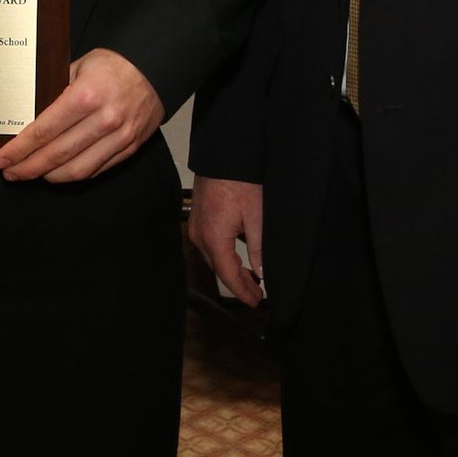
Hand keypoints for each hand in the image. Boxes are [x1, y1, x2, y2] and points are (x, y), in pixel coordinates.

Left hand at [0, 48, 162, 182]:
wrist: (155, 69)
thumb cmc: (113, 65)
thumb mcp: (78, 66)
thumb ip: (54, 90)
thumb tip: (25, 114)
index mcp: (86, 96)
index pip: (44, 131)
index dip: (20, 149)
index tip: (3, 158)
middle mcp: (104, 120)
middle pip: (57, 155)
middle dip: (28, 168)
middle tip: (10, 172)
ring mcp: (119, 137)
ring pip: (77, 169)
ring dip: (49, 177)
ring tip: (30, 175)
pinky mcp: (130, 147)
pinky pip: (97, 170)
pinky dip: (74, 175)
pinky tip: (58, 173)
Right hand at [189, 175, 264, 306]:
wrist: (225, 154)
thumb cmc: (242, 181)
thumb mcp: (257, 217)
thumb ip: (258, 249)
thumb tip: (261, 273)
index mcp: (214, 238)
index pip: (228, 275)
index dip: (242, 292)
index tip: (256, 303)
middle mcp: (200, 235)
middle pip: (219, 268)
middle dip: (238, 283)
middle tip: (257, 295)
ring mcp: (196, 226)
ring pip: (214, 257)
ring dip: (231, 270)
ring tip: (252, 280)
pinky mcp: (198, 217)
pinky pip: (210, 244)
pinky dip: (225, 255)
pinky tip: (239, 258)